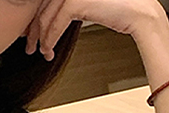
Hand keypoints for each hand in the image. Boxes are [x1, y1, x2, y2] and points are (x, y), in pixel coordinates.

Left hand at [24, 0, 165, 60]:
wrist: (139, 12)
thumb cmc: (118, 8)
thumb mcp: (88, 4)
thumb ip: (71, 6)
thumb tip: (52, 19)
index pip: (46, 1)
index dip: (35, 18)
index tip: (32, 33)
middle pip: (42, 7)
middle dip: (34, 29)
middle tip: (30, 46)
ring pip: (46, 17)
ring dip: (41, 38)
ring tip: (42, 52)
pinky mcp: (75, 1)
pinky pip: (55, 24)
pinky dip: (49, 40)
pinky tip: (49, 50)